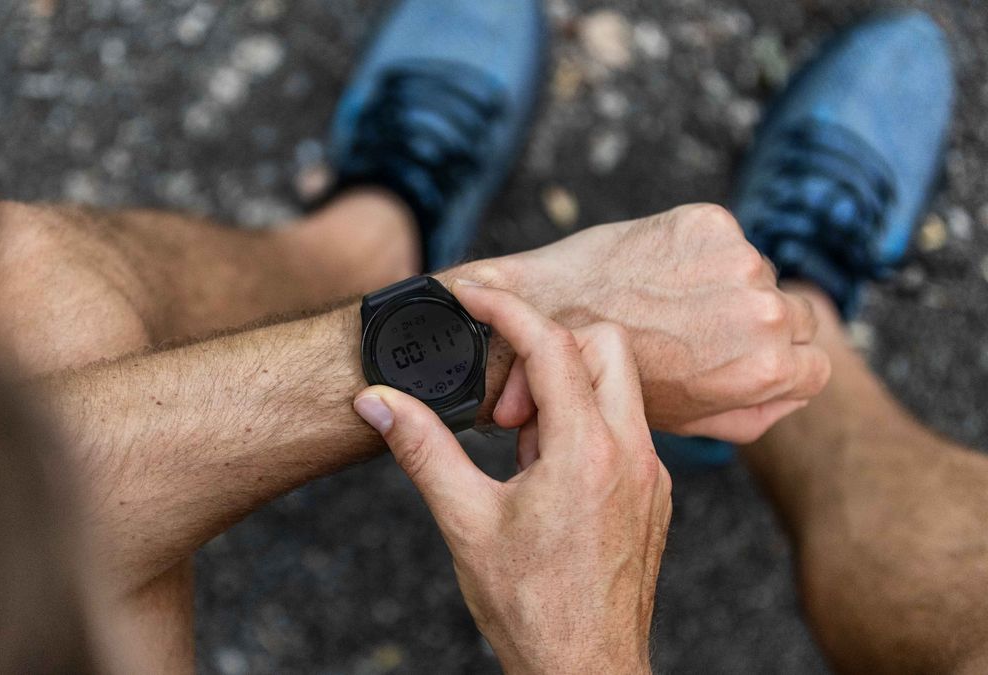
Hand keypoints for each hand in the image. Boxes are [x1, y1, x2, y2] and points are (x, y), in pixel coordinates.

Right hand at [353, 282, 670, 673]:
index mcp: (586, 452)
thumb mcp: (464, 522)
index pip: (551, 343)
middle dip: (547, 350)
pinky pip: (623, 427)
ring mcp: (650, 475)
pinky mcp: (653, 494)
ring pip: (617, 386)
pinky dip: (581, 425)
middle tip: (503, 406)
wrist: (586, 670)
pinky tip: (543, 474)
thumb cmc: (530, 607)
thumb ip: (421, 449)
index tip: (473, 295)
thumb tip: (378, 402)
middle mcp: (631, 454)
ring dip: (563, 391)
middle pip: (603, 345)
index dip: (506, 309)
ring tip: (518, 449)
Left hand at [473, 203, 830, 442]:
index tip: (740, 359)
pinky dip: (698, 252)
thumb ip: (754, 413)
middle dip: (756, 326)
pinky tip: (654, 273)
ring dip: (725, 286)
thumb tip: (794, 393)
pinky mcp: (708, 221)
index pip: (814, 365)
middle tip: (698, 332)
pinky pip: (724, 239)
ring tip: (666, 304)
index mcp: (765, 368)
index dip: (778, 366)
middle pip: (795, 316)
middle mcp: (763, 311)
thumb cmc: (610, 376)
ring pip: (758, 274)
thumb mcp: (689, 419)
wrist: (544, 312)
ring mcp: (738, 260)